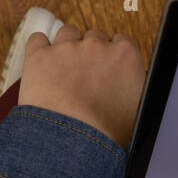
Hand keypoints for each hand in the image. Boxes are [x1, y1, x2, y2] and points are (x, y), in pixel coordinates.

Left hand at [18, 24, 145, 148]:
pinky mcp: (40, 56)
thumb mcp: (139, 112)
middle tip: (86, 77)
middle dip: (91, 53)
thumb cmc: (109, 134)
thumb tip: (134, 90)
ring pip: (67, 34)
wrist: (75, 143)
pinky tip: (43, 64)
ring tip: (63, 71)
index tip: (110, 69)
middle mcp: (97, 46)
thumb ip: (136, 90)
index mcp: (125, 57)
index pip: (123, 43)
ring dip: (66, 47)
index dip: (115, 57)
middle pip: (95, 37)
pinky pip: (38, 40)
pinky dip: (40, 49)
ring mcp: (66, 48)